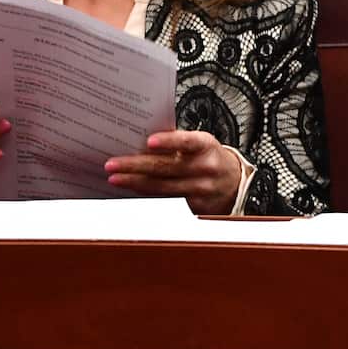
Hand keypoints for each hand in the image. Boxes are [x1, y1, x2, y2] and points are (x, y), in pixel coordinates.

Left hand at [104, 131, 240, 214]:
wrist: (234, 182)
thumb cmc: (209, 157)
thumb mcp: (200, 143)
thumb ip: (177, 142)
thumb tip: (141, 142)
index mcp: (206, 145)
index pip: (187, 142)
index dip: (169, 142)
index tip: (149, 142)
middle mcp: (205, 168)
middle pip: (166, 168)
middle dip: (135, 166)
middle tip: (113, 164)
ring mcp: (201, 189)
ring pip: (162, 187)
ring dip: (135, 182)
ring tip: (115, 178)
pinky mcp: (195, 206)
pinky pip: (166, 200)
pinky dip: (146, 195)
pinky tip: (132, 189)